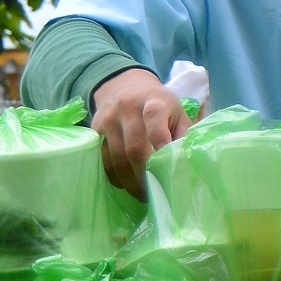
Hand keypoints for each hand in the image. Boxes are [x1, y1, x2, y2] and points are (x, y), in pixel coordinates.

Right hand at [87, 70, 188, 194]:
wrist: (125, 86)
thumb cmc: (160, 104)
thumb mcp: (177, 111)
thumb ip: (183, 134)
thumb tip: (186, 164)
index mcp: (154, 100)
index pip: (154, 116)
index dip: (159, 139)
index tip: (166, 162)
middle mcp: (128, 108)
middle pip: (134, 147)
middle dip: (144, 174)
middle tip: (154, 192)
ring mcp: (108, 120)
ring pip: (116, 158)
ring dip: (129, 181)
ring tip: (142, 194)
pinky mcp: (94, 131)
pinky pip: (103, 160)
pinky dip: (115, 176)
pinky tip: (126, 183)